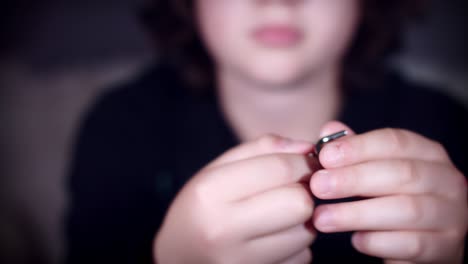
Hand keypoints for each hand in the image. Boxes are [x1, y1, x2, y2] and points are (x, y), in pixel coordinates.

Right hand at [155, 135, 319, 263]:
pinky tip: (273, 239)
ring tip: (279, 216)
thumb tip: (308, 148)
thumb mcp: (217, 169)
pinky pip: (302, 257)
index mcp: (211, 192)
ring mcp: (240, 261)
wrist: (179, 257)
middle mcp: (223, 229)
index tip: (304, 162)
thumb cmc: (201, 206)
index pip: (279, 168)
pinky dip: (296, 244)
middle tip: (295, 188)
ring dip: (303, 220)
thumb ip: (261, 150)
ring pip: (306, 233)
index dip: (302, 162)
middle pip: (299, 203)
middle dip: (305, 191)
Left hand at [310, 121, 467, 262]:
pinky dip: (378, 241)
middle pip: (402, 174)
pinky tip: (355, 240)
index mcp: (428, 154)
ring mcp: (450, 215)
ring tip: (321, 218)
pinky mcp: (444, 247)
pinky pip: (411, 244)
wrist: (427, 239)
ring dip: (357, 213)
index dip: (358, 147)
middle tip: (318, 186)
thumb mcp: (374, 169)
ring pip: (406, 210)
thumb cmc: (393, 196)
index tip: (324, 157)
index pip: (395, 142)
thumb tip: (329, 128)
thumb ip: (354, 150)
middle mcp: (446, 181)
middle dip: (354, 179)